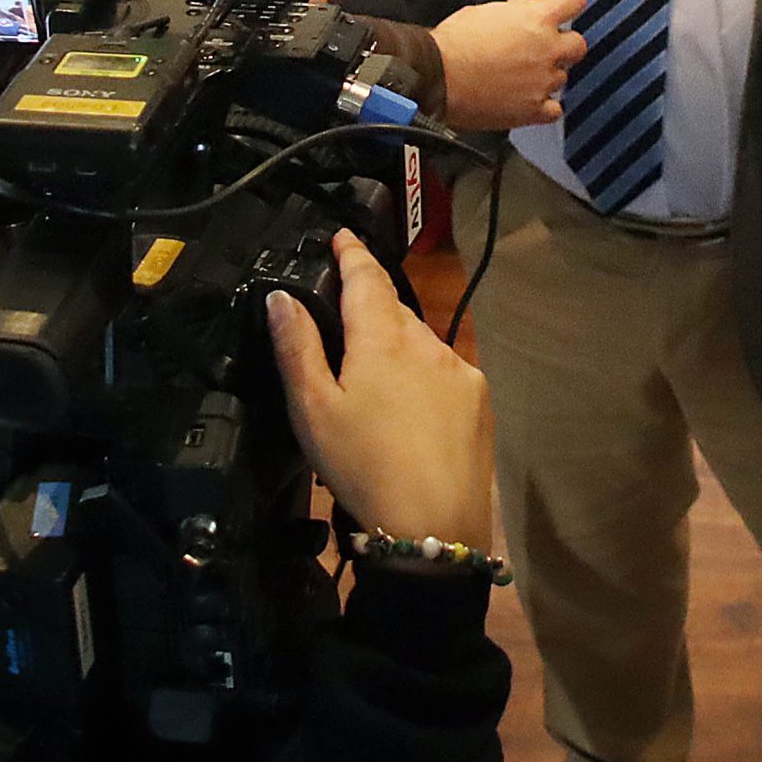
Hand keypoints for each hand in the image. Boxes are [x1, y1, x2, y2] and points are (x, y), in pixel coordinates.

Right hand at [266, 230, 493, 551]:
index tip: (342, 235)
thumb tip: (281, 296)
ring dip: (398, 344)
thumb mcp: (313, 410)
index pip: (367, 277)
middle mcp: (427, 342)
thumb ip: (298, 347)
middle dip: (372, 307)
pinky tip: (409, 407)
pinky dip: (424, 374)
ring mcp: (459, 370)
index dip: (353, 252)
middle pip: (394, 309)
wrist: (433, 526)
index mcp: (382, 339)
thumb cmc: (361, 466)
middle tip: (345, 321)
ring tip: (374, 377)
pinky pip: (445, 370)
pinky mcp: (479, 399)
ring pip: (421, 341)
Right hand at [431, 0, 589, 129]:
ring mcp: (543, 81)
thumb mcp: (482, 13)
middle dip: (563, 43)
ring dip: (548, 74)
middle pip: (577, 43)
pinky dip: (544, 105)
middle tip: (543, 45)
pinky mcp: (533, 109)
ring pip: (563, 77)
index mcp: (536, 19)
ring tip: (521, 75)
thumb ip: (510, 10)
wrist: (437, 78)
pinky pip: (554, 109)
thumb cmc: (453, 45)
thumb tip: (521, 3)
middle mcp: (546, 49)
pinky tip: (527, 99)